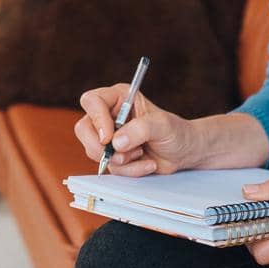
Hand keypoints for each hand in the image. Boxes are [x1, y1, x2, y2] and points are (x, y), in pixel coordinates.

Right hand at [75, 84, 195, 175]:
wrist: (185, 152)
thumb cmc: (176, 132)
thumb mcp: (162, 126)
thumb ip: (140, 129)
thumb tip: (116, 143)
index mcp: (119, 97)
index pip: (92, 101)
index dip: (96, 119)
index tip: (108, 138)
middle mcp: (109, 115)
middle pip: (84, 128)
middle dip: (100, 147)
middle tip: (121, 155)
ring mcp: (109, 137)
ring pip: (94, 151)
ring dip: (121, 160)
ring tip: (142, 154)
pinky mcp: (113, 155)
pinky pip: (109, 167)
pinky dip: (129, 170)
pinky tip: (146, 164)